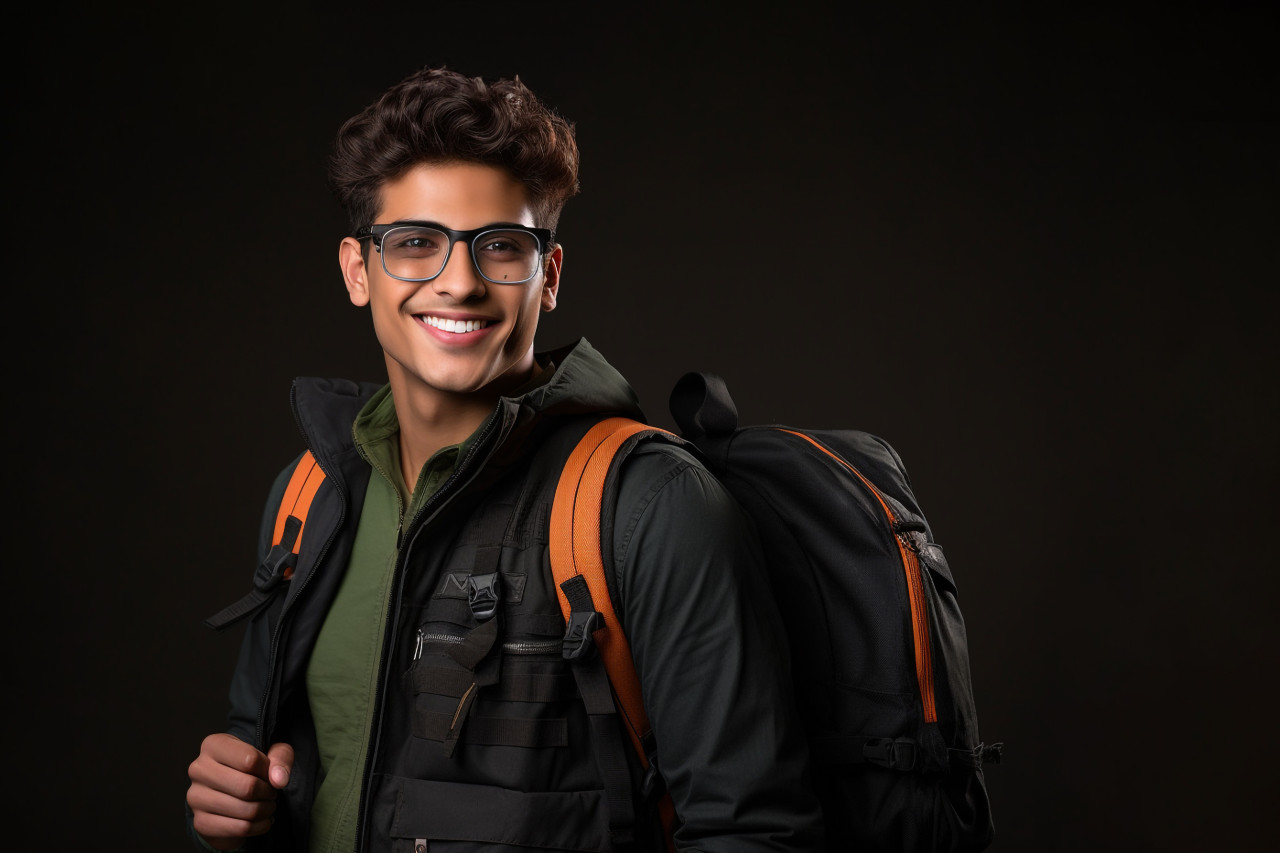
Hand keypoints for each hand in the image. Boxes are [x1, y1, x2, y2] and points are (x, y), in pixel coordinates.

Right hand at [187, 733, 293, 850]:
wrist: (228, 793)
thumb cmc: (251, 767)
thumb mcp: (272, 752)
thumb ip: (281, 758)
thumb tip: (279, 780)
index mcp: (213, 745)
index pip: (250, 759)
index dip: (268, 770)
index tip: (269, 773)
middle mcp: (199, 769)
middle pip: (248, 787)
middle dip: (268, 792)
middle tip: (271, 792)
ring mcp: (196, 797)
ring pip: (245, 810)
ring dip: (265, 810)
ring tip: (267, 804)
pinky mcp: (201, 822)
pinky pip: (240, 828)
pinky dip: (259, 826)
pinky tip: (261, 820)